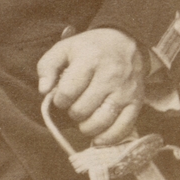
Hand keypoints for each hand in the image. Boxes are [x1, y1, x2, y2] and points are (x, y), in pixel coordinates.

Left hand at [37, 28, 144, 144]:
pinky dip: (107, 138)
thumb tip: (43, 90)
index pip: (67, 92)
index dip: (59, 99)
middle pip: (82, 110)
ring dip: (86, 127)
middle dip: (72, 112)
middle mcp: (110, 76)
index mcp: (90, 59)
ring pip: (100, 122)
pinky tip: (98, 136)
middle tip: (74, 105)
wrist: (125, 42)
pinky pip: (122, 129)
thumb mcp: (64, 48)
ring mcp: (125, 91)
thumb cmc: (90, 47)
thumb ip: (47, 67)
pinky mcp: (136, 102)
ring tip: (83, 118)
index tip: (62, 96)